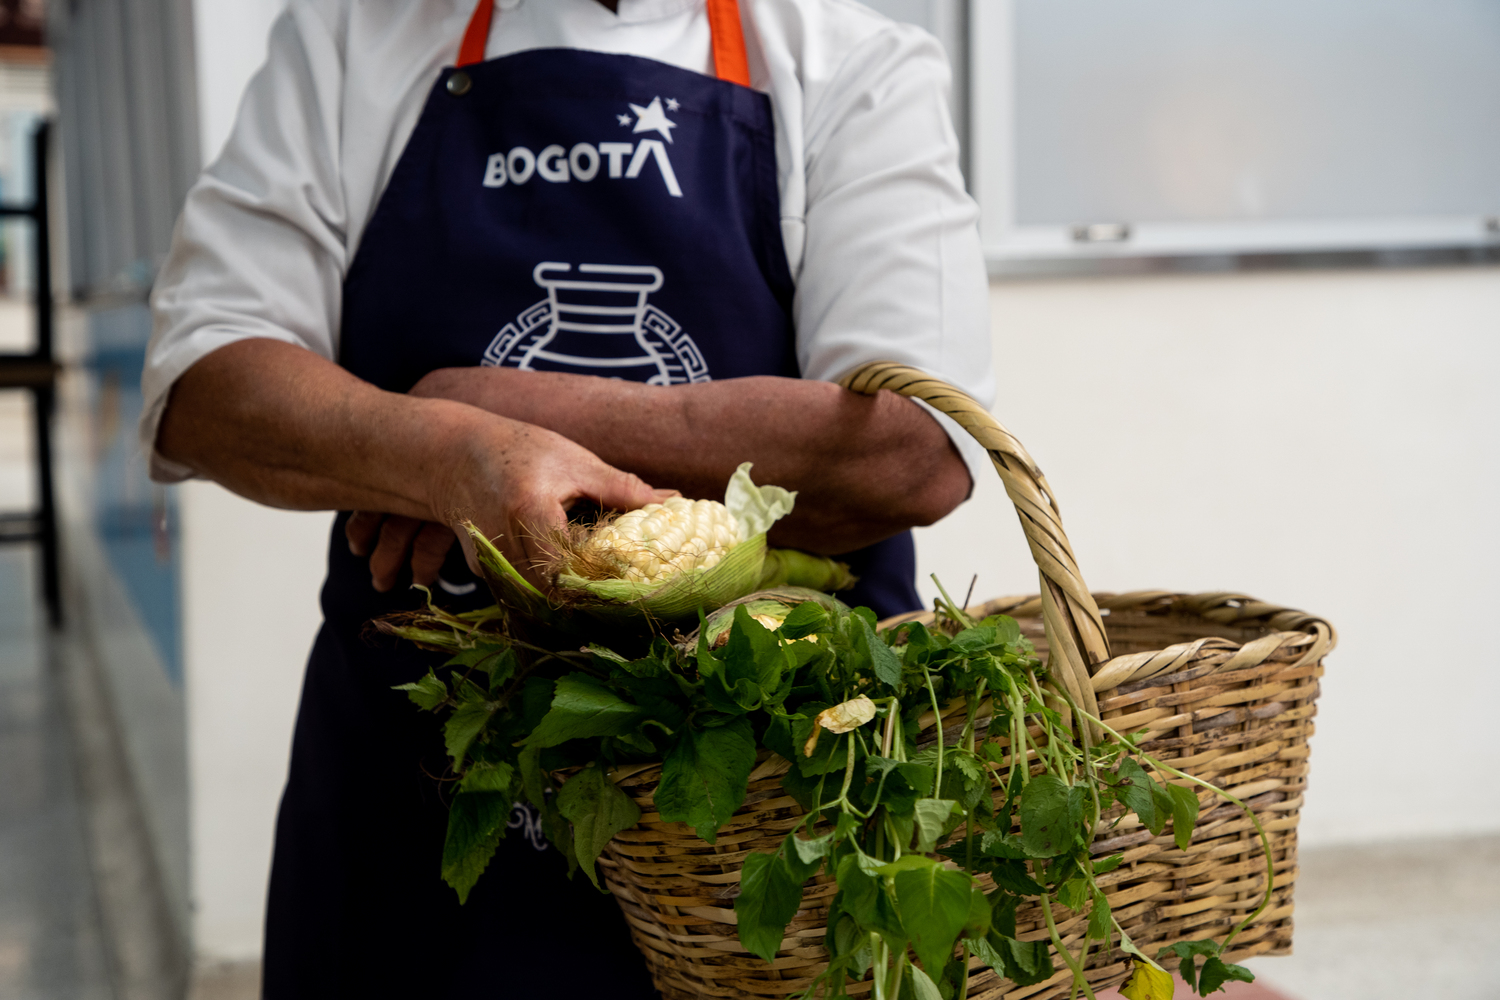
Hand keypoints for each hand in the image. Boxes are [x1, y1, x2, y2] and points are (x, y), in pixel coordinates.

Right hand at [354, 416, 669, 590]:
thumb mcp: (574, 462)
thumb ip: (621, 488)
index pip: (570, 564)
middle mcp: (505, 543)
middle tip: (631, 614)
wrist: (451, 456)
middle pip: (553, 594)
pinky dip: (548, 599)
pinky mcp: (484, 573)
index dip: (601, 583)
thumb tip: (674, 501)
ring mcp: (490, 563)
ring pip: (536, 602)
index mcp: (530, 510)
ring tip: (608, 613)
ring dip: (569, 607)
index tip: (637, 592)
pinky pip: (522, 595)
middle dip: (591, 605)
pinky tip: (576, 600)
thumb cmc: (519, 451)